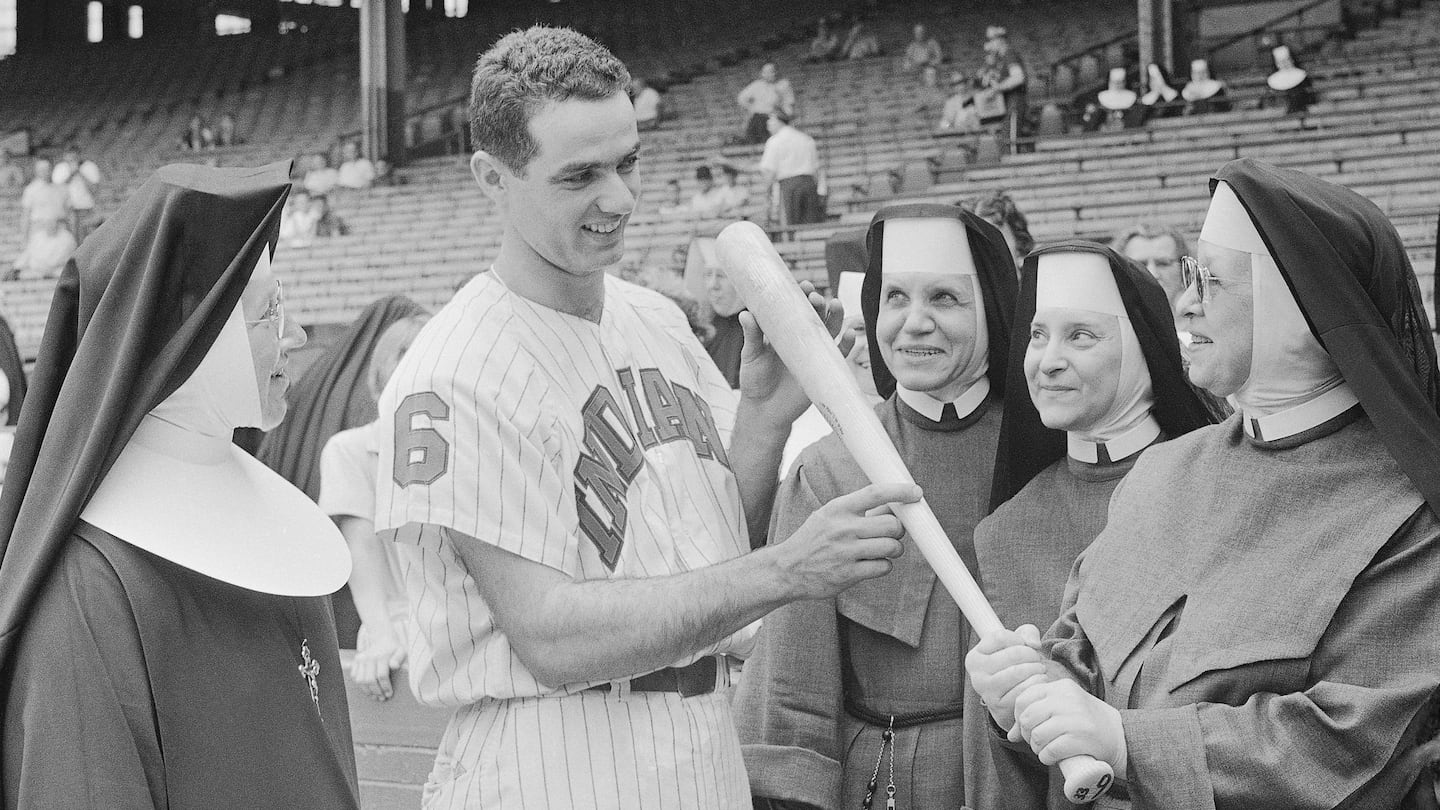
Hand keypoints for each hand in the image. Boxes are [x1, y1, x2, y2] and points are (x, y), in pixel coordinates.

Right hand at [348, 622, 406, 700]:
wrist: (382, 637)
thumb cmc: (394, 648)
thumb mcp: (401, 651)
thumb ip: (399, 658)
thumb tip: (394, 666)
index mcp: (382, 656)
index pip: (382, 676)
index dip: (385, 687)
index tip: (389, 694)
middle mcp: (369, 657)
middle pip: (370, 680)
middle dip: (376, 691)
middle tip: (382, 698)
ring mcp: (361, 659)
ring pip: (360, 680)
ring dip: (367, 691)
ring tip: (375, 696)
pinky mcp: (356, 661)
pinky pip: (355, 676)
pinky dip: (360, 684)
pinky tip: (368, 688)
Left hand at [737, 280, 844, 425]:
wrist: (765, 411)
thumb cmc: (755, 380)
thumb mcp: (751, 356)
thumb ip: (752, 336)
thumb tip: (746, 314)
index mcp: (783, 330)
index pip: (795, 307)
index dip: (801, 295)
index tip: (803, 286)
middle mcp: (801, 338)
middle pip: (816, 315)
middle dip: (818, 303)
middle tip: (816, 297)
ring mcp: (814, 352)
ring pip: (830, 330)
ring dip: (836, 316)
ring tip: (836, 304)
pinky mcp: (822, 369)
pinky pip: (839, 354)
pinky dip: (848, 344)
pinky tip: (850, 334)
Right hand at [769, 481, 917, 599]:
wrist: (787, 570)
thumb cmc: (811, 541)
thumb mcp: (828, 517)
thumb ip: (857, 511)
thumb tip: (892, 507)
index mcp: (837, 509)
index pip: (875, 493)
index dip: (899, 491)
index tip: (915, 492)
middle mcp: (842, 529)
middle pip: (891, 524)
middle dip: (898, 530)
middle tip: (892, 533)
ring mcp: (846, 552)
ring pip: (892, 547)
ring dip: (894, 549)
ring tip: (883, 550)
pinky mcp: (849, 574)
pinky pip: (883, 567)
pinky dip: (883, 566)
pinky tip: (871, 564)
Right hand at [965, 625, 1046, 732]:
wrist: (1016, 701)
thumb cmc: (1017, 667)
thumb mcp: (1018, 644)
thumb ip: (1027, 633)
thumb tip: (1034, 644)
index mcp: (974, 658)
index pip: (1001, 637)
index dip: (1018, 639)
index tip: (1023, 646)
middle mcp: (976, 676)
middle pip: (1013, 654)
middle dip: (1032, 655)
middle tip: (1037, 660)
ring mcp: (987, 693)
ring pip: (1018, 671)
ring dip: (1037, 669)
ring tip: (1040, 670)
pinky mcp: (1001, 708)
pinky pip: (1024, 689)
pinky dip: (1038, 683)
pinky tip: (1039, 681)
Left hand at [1013, 678, 1126, 777]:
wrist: (1120, 735)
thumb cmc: (1085, 722)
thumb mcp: (1063, 708)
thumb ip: (1039, 712)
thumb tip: (1011, 734)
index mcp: (1061, 687)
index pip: (1024, 698)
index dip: (1019, 717)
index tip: (1027, 728)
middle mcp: (1067, 699)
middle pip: (1028, 718)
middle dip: (1027, 734)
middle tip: (1036, 742)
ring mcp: (1075, 717)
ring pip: (1037, 735)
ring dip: (1037, 748)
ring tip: (1046, 750)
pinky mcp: (1081, 737)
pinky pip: (1051, 750)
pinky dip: (1047, 757)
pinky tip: (1053, 757)